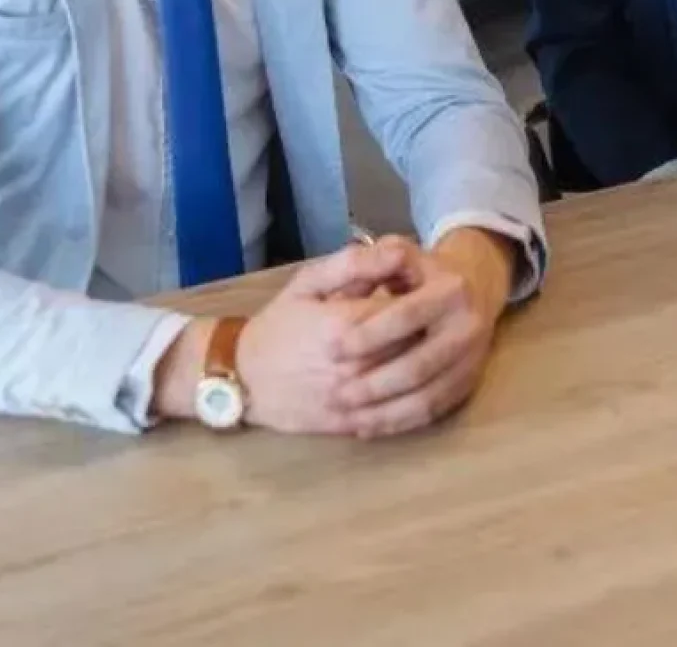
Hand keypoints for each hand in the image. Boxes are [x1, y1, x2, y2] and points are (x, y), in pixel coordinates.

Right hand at [230, 239, 419, 433]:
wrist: (243, 377)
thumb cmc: (280, 322)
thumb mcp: (309, 281)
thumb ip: (355, 263)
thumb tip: (399, 252)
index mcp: (344, 323)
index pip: (407, 310)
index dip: (423, 298)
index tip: (424, 291)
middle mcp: (352, 364)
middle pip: (415, 346)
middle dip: (428, 331)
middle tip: (433, 319)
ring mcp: (351, 399)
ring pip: (410, 383)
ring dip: (425, 365)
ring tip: (426, 347)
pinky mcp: (348, 424)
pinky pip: (394, 416)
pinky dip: (412, 400)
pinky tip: (416, 383)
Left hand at [327, 227, 514, 438]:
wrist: (474, 287)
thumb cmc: (422, 272)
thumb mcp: (400, 252)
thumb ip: (375, 259)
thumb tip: (355, 278)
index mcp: (451, 289)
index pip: (406, 315)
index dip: (368, 334)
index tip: (331, 349)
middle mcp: (469, 325)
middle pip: (417, 366)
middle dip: (373, 384)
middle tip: (335, 395)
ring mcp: (473, 359)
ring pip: (426, 397)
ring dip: (384, 413)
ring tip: (347, 417)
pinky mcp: (468, 383)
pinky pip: (432, 412)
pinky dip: (398, 423)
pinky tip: (367, 425)